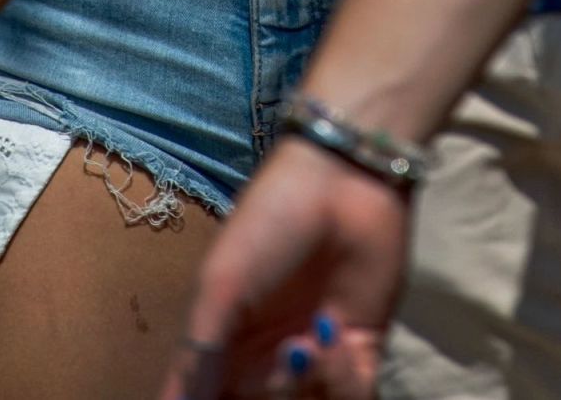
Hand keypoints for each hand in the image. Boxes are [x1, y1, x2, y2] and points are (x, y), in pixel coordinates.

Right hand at [164, 135, 407, 395]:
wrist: (344, 181)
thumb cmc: (268, 225)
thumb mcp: (220, 288)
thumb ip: (197, 360)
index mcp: (224, 348)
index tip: (231, 393)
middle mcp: (266, 362)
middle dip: (272, 393)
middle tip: (285, 353)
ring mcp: (316, 360)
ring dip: (312, 386)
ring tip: (312, 342)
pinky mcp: (363, 353)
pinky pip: (355, 398)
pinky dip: (346, 382)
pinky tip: (338, 339)